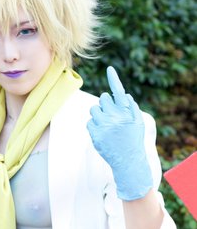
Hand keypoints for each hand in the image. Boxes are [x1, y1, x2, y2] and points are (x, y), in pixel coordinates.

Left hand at [87, 66, 152, 199]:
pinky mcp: (95, 134)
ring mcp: (104, 125)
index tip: (109, 68)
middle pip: (103, 99)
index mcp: (126, 111)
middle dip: (106, 104)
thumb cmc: (133, 139)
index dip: (114, 78)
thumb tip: (124, 94)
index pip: (119, 91)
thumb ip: (131, 107)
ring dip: (98, 114)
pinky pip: (89, 122)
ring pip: (94, 109)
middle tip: (111, 115)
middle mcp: (114, 116)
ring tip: (106, 124)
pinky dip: (94, 125)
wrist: (128, 160)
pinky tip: (102, 133)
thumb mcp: (138, 122)